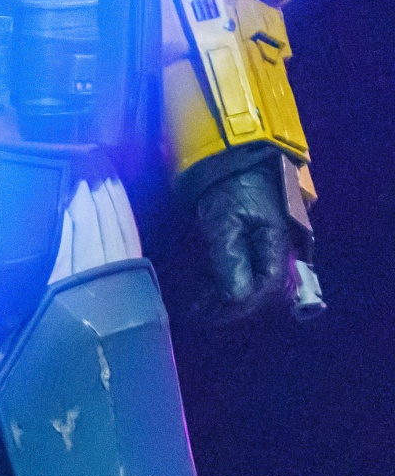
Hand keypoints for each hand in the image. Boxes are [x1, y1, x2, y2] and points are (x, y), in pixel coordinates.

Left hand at [182, 152, 313, 323]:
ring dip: (226, 298)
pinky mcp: (253, 243)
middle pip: (261, 289)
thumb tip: (234, 298)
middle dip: (231, 306)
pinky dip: (225, 284)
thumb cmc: (230, 186)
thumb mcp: (224, 221)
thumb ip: (229, 258)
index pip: (267, 286)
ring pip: (252, 283)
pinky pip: (244, 271)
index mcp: (278, 244)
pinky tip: (204, 293)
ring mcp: (267, 247)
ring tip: (197, 308)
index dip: (241, 305)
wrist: (233, 159)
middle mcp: (278, 250)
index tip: (212, 316)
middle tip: (199, 315)